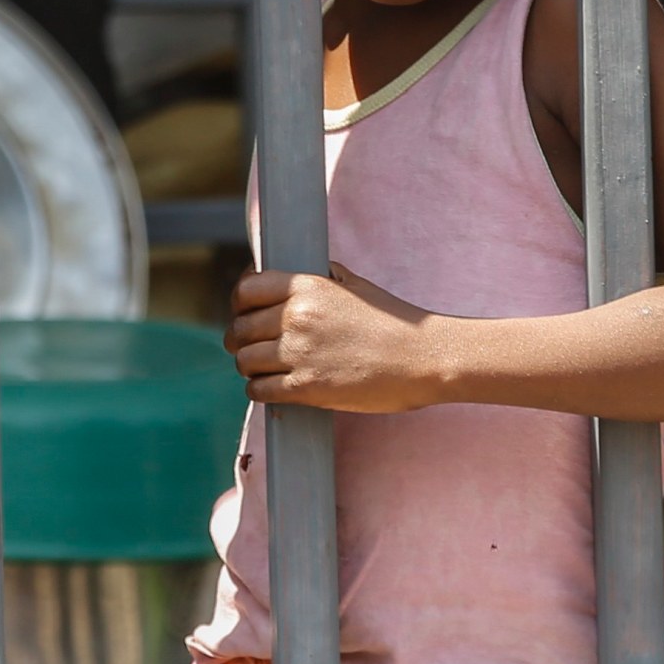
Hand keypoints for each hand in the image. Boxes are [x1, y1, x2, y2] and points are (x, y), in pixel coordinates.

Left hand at [223, 266, 446, 413]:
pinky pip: (259, 390)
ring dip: (249, 368)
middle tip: (249, 347)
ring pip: (245, 361)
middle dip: (240, 339)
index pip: (246, 290)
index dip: (238, 303)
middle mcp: (297, 317)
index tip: (242, 313)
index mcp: (307, 287)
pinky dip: (259, 391)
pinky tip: (269, 389)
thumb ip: (325, 278)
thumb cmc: (396, 322)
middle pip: (240, 328)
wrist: (425, 358)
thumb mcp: (357, 286)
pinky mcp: (307, 388)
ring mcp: (300, 353)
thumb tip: (305, 272)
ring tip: (261, 370)